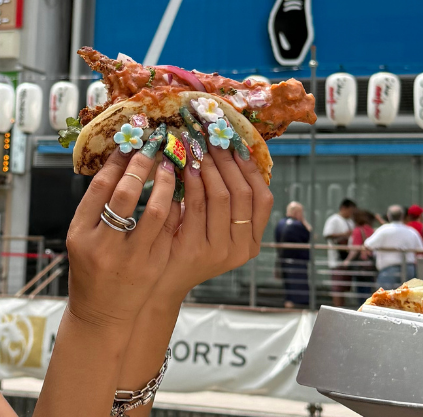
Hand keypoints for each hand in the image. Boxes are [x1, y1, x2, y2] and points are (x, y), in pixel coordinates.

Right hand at [64, 148, 179, 326]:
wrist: (102, 314)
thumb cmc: (90, 268)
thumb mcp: (81, 236)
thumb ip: (96, 204)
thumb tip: (121, 160)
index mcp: (81, 235)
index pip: (100, 187)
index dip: (117, 161)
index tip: (130, 143)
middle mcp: (104, 246)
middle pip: (126, 193)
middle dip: (142, 164)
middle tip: (154, 145)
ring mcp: (132, 258)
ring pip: (155, 210)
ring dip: (165, 181)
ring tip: (170, 164)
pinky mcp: (154, 266)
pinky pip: (170, 228)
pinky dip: (175, 205)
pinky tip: (179, 190)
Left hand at [150, 140, 272, 305]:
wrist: (160, 282)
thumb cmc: (187, 245)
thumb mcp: (213, 227)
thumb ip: (224, 200)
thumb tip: (228, 151)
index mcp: (251, 242)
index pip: (263, 199)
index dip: (251, 169)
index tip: (237, 145)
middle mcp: (241, 249)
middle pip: (242, 193)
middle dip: (227, 161)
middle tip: (213, 140)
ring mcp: (218, 251)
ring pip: (220, 196)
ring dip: (208, 166)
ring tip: (197, 147)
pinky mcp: (193, 249)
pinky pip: (196, 205)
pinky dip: (191, 181)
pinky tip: (183, 166)